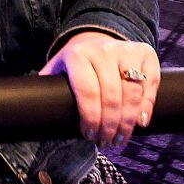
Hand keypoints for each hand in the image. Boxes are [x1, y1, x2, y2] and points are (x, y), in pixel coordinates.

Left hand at [39, 32, 159, 148]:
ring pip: (132, 93)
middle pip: (111, 96)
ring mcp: (126, 50)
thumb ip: (47, 89)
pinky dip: (146, 106)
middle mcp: (103, 50)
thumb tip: (33, 118)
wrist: (97, 40)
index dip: (90, 117)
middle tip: (106, 143)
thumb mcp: (58, 71)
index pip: (86, 91)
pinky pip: (150, 84)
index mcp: (77, 55)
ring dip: (127, 122)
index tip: (88, 135)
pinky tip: (139, 122)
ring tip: (121, 138)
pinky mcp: (145, 53)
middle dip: (109, 126)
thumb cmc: (75, 65)